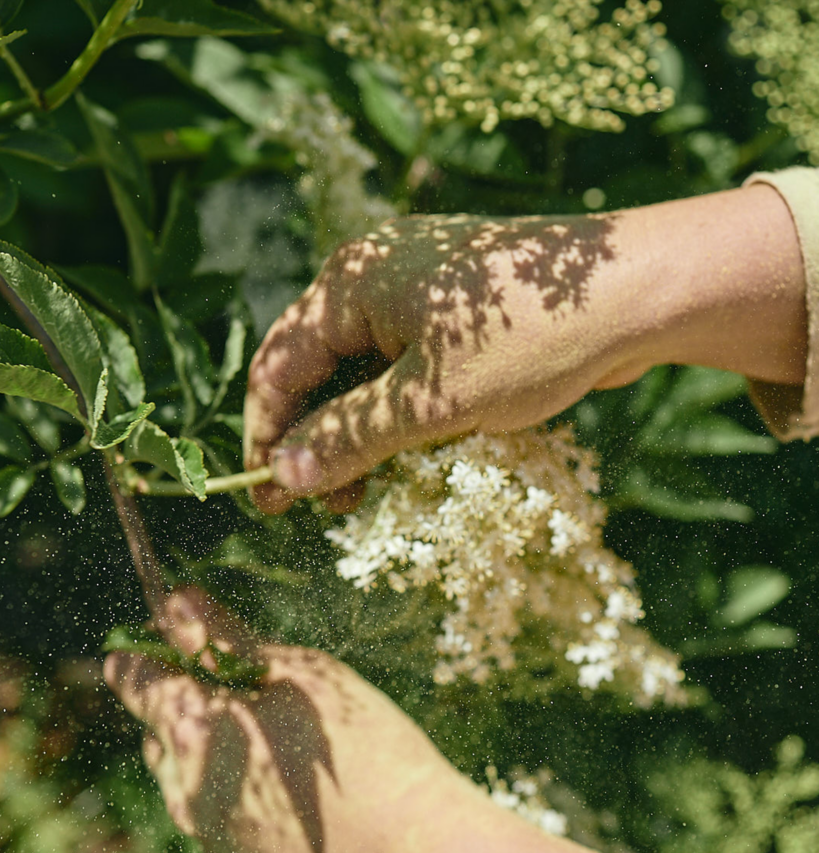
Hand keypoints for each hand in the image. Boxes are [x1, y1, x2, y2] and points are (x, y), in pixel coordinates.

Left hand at [104, 587, 468, 852]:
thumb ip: (227, 638)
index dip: (146, 655)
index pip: (136, 682)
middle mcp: (186, 789)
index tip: (166, 639)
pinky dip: (235, 792)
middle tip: (240, 684)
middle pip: (158, 731)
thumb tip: (177, 600)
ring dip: (206, 750)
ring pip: (184, 778)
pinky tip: (289, 786)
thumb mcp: (298, 673)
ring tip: (269, 736)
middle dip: (185, 704)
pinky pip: (216, 818)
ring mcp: (210, 837)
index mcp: (194, 732)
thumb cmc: (359, 745)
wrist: (408, 850)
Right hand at [244, 212, 652, 512]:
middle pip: (317, 369)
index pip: (278, 365)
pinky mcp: (457, 313)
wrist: (639, 293)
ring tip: (368, 492)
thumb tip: (283, 478)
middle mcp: (376, 277)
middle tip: (327, 507)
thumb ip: (351, 438)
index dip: (267, 436)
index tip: (269, 500)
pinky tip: (409, 456)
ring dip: (359, 433)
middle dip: (316, 440)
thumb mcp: (430, 402)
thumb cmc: (529, 340)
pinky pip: (406, 368)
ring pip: (364, 373)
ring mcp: (419, 292)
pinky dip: (399, 413)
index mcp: (352, 282)